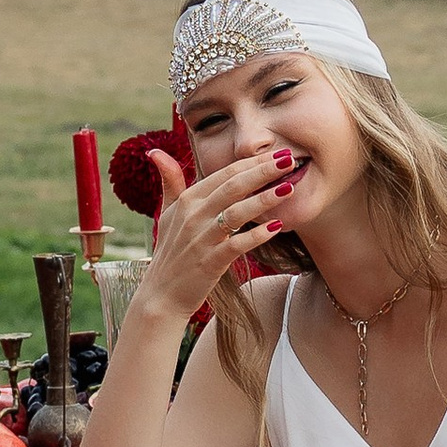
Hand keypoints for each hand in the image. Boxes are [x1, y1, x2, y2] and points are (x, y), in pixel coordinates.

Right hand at [141, 145, 286, 320]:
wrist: (161, 295)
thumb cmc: (170, 252)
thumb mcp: (166, 213)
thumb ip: (169, 181)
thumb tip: (156, 152)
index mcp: (187, 200)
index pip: (224, 174)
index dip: (252, 161)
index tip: (277, 152)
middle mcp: (193, 215)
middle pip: (233, 186)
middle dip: (263, 171)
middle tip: (290, 159)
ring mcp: (201, 239)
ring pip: (236, 212)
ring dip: (264, 199)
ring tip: (289, 188)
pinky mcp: (210, 262)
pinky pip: (236, 244)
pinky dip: (256, 235)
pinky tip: (276, 226)